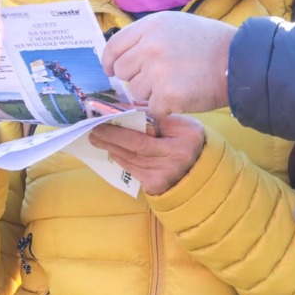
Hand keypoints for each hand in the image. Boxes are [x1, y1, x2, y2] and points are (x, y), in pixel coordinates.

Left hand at [86, 114, 205, 194]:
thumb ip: (156, 116)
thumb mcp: (180, 124)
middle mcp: (179, 155)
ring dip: (111, 147)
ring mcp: (168, 173)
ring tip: (96, 138)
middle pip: (138, 144)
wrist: (199, 172)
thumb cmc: (186, 142)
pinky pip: (133, 170)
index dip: (129, 119)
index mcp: (187, 134)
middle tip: (95, 128)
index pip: (153, 124)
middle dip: (113, 136)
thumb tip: (123, 109)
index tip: (110, 113)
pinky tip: (111, 151)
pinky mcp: (157, 185)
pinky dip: (120, 159)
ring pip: (132, 158)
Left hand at [102, 13, 234, 118]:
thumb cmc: (211, 44)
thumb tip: (125, 58)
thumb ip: (149, 37)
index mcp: (150, 26)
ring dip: (151, 94)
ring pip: (135, 92)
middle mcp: (149, 46)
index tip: (112, 71)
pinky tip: (181, 98)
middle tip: (158, 79)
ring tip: (175, 85)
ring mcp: (157, 72)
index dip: (110, 62)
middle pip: (122, 72)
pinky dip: (164, 108)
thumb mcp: (177, 26)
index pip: (113, 47)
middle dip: (135, 79)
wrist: (239, 62)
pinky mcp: (167, 95)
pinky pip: (152, 108)